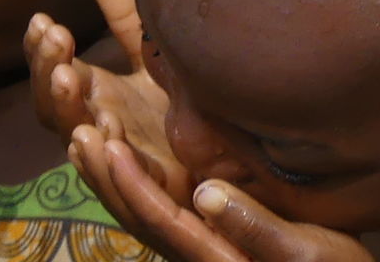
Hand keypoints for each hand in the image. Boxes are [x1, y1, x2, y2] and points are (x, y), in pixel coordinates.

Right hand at [27, 0, 177, 193]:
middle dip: (50, 75)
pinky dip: (106, 165)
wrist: (235, 165)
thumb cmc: (185, 107)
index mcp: (98, 96)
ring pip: (82, 148)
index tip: (43, 20)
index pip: (55, 74)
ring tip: (70, 81)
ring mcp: (122, 167)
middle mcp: (101, 130)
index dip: (43, 52)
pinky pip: (123, 188)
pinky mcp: (153, 198)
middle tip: (57, 41)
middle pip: (57, 109)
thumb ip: (127, 16)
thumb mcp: (154, 55)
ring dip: (71, 115)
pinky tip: (101, 136)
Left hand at [71, 145, 374, 261]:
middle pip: (136, 215)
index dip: (131, 182)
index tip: (108, 145)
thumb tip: (206, 193)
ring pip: (138, 209)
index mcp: (212, 255)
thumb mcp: (303, 252)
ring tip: (81, 129)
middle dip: (105, 175)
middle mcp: (194, 250)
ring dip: (108, 174)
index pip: (160, 217)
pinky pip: (155, 202)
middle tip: (76, 130)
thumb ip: (252, 226)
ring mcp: (196, 240)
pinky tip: (116, 145)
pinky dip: (130, 176)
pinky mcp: (203, 229)